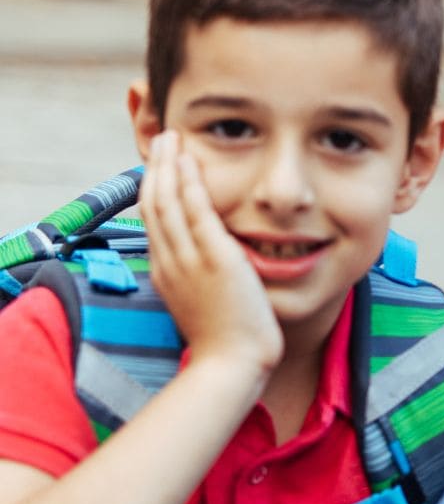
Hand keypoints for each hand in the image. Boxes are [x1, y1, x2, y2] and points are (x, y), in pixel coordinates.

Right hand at [140, 131, 281, 374]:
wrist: (231, 365)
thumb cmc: (228, 344)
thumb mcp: (206, 305)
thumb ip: (204, 281)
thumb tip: (216, 267)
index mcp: (167, 274)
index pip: (153, 222)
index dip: (154, 190)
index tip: (161, 168)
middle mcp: (170, 262)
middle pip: (152, 204)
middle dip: (156, 168)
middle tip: (163, 140)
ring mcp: (189, 260)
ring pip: (167, 202)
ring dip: (169, 165)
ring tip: (173, 138)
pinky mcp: (215, 259)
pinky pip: (196, 212)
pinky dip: (189, 183)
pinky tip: (190, 161)